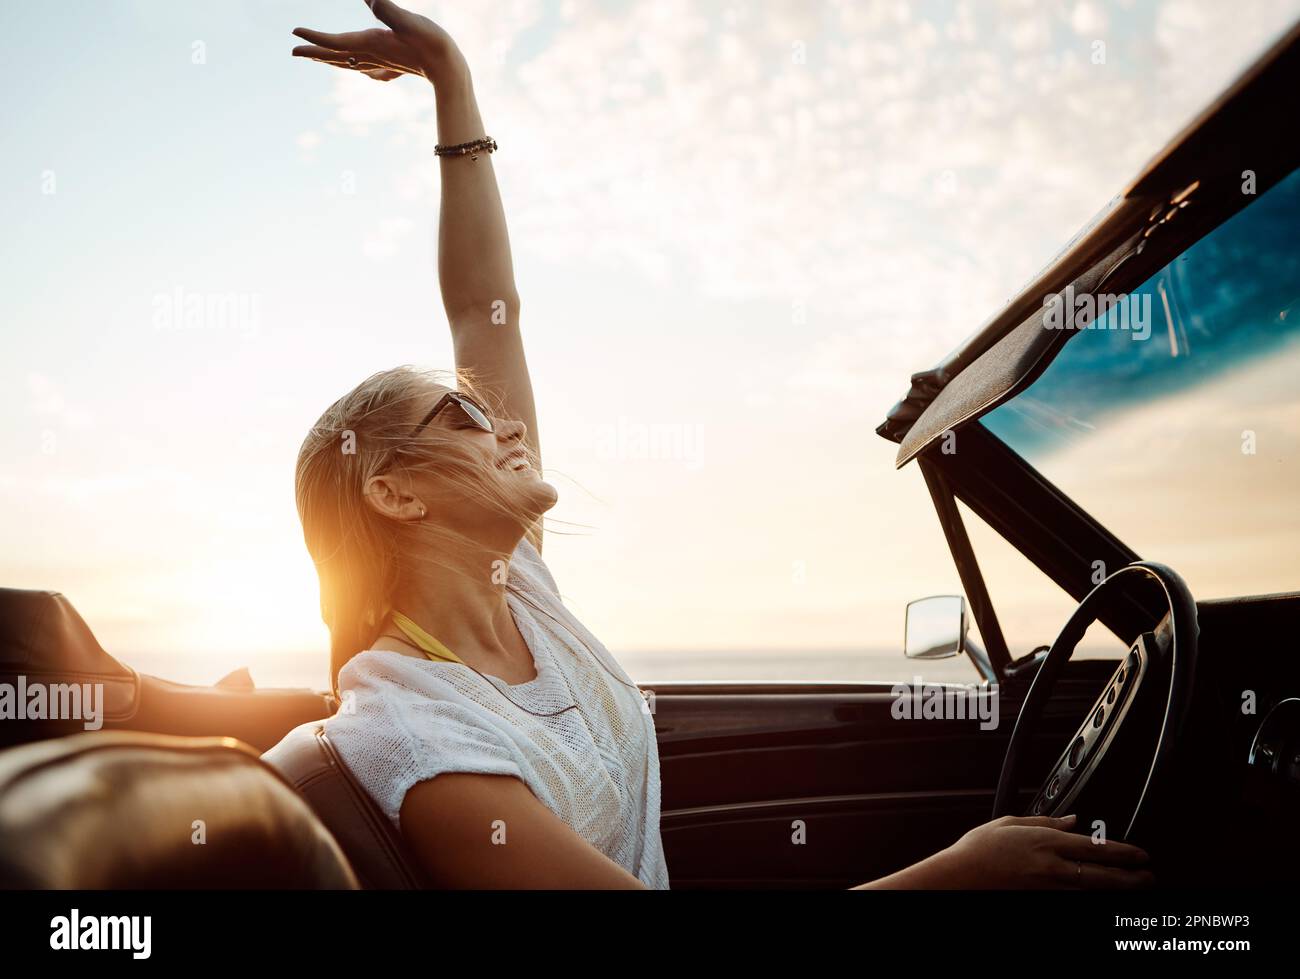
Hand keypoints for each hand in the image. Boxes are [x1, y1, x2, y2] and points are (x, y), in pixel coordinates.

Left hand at [291, 0, 465, 84]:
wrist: (451, 70)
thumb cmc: (431, 43)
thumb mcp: (409, 21)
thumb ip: (387, 9)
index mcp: (371, 43)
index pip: (335, 41)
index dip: (313, 37)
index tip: (294, 33)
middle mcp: (373, 56)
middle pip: (337, 55)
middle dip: (314, 52)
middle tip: (293, 51)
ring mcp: (384, 64)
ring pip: (350, 63)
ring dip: (331, 60)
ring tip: (318, 58)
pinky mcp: (395, 67)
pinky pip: (371, 70)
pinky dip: (360, 68)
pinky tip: (363, 72)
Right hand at [939, 814, 1153, 888]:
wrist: (958, 877)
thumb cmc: (978, 850)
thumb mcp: (1010, 823)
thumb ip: (1044, 821)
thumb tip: (1071, 820)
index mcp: (1044, 842)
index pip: (1094, 847)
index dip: (1123, 852)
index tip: (1141, 855)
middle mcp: (1051, 866)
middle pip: (1101, 874)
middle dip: (1130, 877)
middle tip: (1149, 877)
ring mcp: (1047, 887)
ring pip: (1092, 889)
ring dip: (1116, 888)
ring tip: (1135, 887)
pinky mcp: (1040, 899)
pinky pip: (1073, 898)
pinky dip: (1090, 895)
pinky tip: (1100, 894)